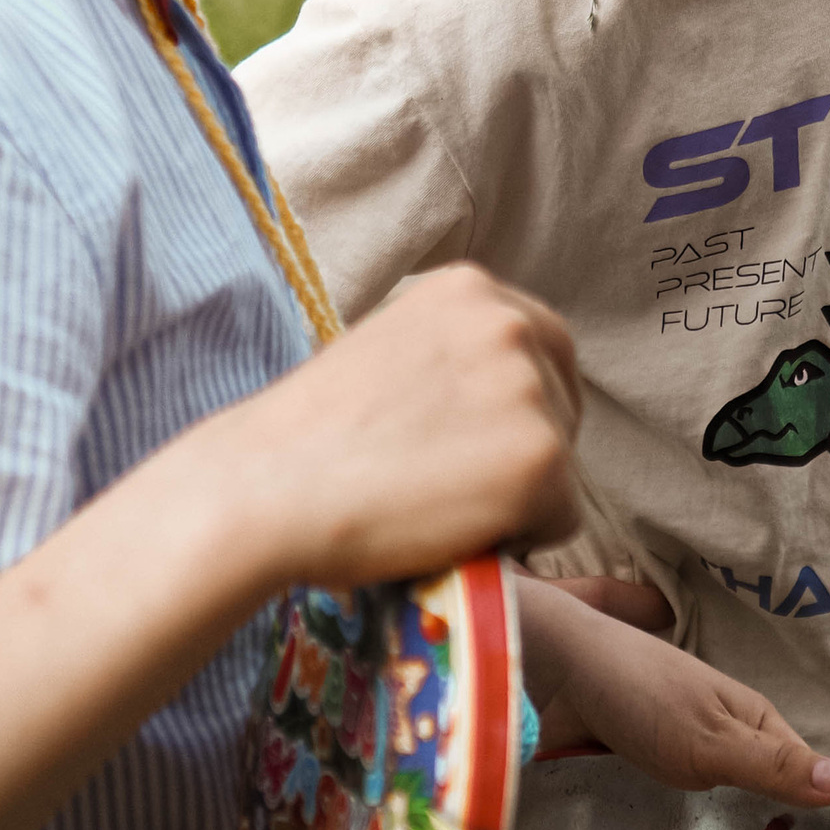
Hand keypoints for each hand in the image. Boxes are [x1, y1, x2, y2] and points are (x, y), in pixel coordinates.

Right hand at [221, 263, 583, 594]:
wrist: (266, 488)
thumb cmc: (309, 438)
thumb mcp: (389, 351)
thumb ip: (450, 357)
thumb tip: (498, 402)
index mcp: (470, 288)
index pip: (544, 344)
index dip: (520, 404)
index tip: (481, 442)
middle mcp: (509, 324)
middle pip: (563, 402)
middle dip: (526, 448)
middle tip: (454, 485)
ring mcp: (529, 388)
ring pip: (562, 464)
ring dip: (516, 497)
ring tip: (437, 507)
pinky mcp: (541, 457)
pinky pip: (562, 518)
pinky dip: (519, 540)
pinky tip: (452, 534)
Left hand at [514, 574, 829, 810]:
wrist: (551, 671)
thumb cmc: (639, 695)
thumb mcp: (714, 739)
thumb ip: (775, 766)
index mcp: (753, 719)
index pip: (803, 776)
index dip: (812, 819)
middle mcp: (723, 730)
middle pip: (761, 792)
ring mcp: (682, 745)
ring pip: (717, 802)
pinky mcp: (642, 761)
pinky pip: (673, 805)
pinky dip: (675, 827)